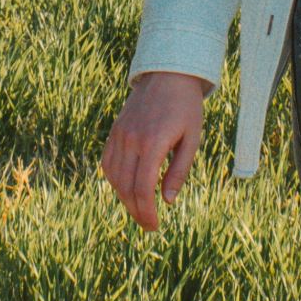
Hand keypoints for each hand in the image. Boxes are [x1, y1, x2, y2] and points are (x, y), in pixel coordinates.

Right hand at [102, 72, 207, 230]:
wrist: (168, 75)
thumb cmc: (186, 108)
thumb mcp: (192, 139)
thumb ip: (179, 170)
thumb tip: (167, 200)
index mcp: (153, 142)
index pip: (143, 188)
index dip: (147, 212)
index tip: (154, 226)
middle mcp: (131, 139)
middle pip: (126, 186)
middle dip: (136, 210)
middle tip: (148, 224)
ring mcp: (120, 134)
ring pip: (113, 176)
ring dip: (124, 197)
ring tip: (139, 209)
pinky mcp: (115, 131)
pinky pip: (108, 162)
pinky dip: (114, 180)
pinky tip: (126, 189)